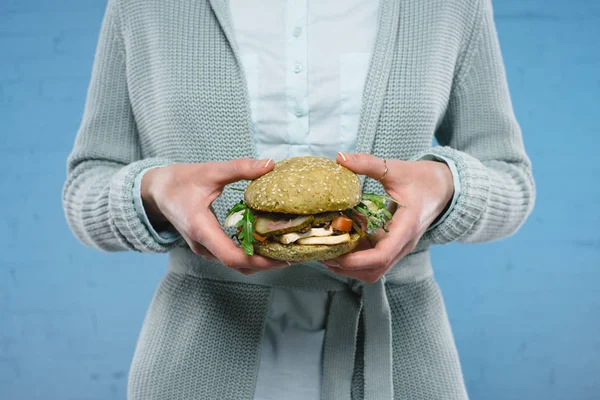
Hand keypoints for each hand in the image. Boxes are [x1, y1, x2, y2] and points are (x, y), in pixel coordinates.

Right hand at [141, 158, 289, 274]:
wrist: (156, 191)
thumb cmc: (179, 181)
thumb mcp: (210, 171)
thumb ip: (240, 168)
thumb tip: (270, 165)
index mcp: (202, 230)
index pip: (233, 257)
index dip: (260, 261)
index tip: (284, 257)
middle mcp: (203, 246)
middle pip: (239, 265)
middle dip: (267, 263)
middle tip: (294, 253)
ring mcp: (204, 248)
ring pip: (236, 264)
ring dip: (260, 260)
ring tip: (286, 249)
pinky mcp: (207, 245)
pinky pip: (231, 256)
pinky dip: (250, 253)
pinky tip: (267, 242)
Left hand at [322, 152, 453, 282]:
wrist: (445, 187)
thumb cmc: (423, 179)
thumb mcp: (396, 169)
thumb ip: (368, 164)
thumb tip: (340, 157)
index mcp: (406, 228)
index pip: (382, 256)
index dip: (356, 260)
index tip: (333, 254)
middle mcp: (403, 244)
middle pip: (374, 271)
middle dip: (346, 267)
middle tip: (321, 252)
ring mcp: (398, 247)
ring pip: (373, 270)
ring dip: (349, 265)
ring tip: (326, 249)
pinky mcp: (393, 245)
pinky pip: (373, 260)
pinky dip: (355, 256)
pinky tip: (340, 240)